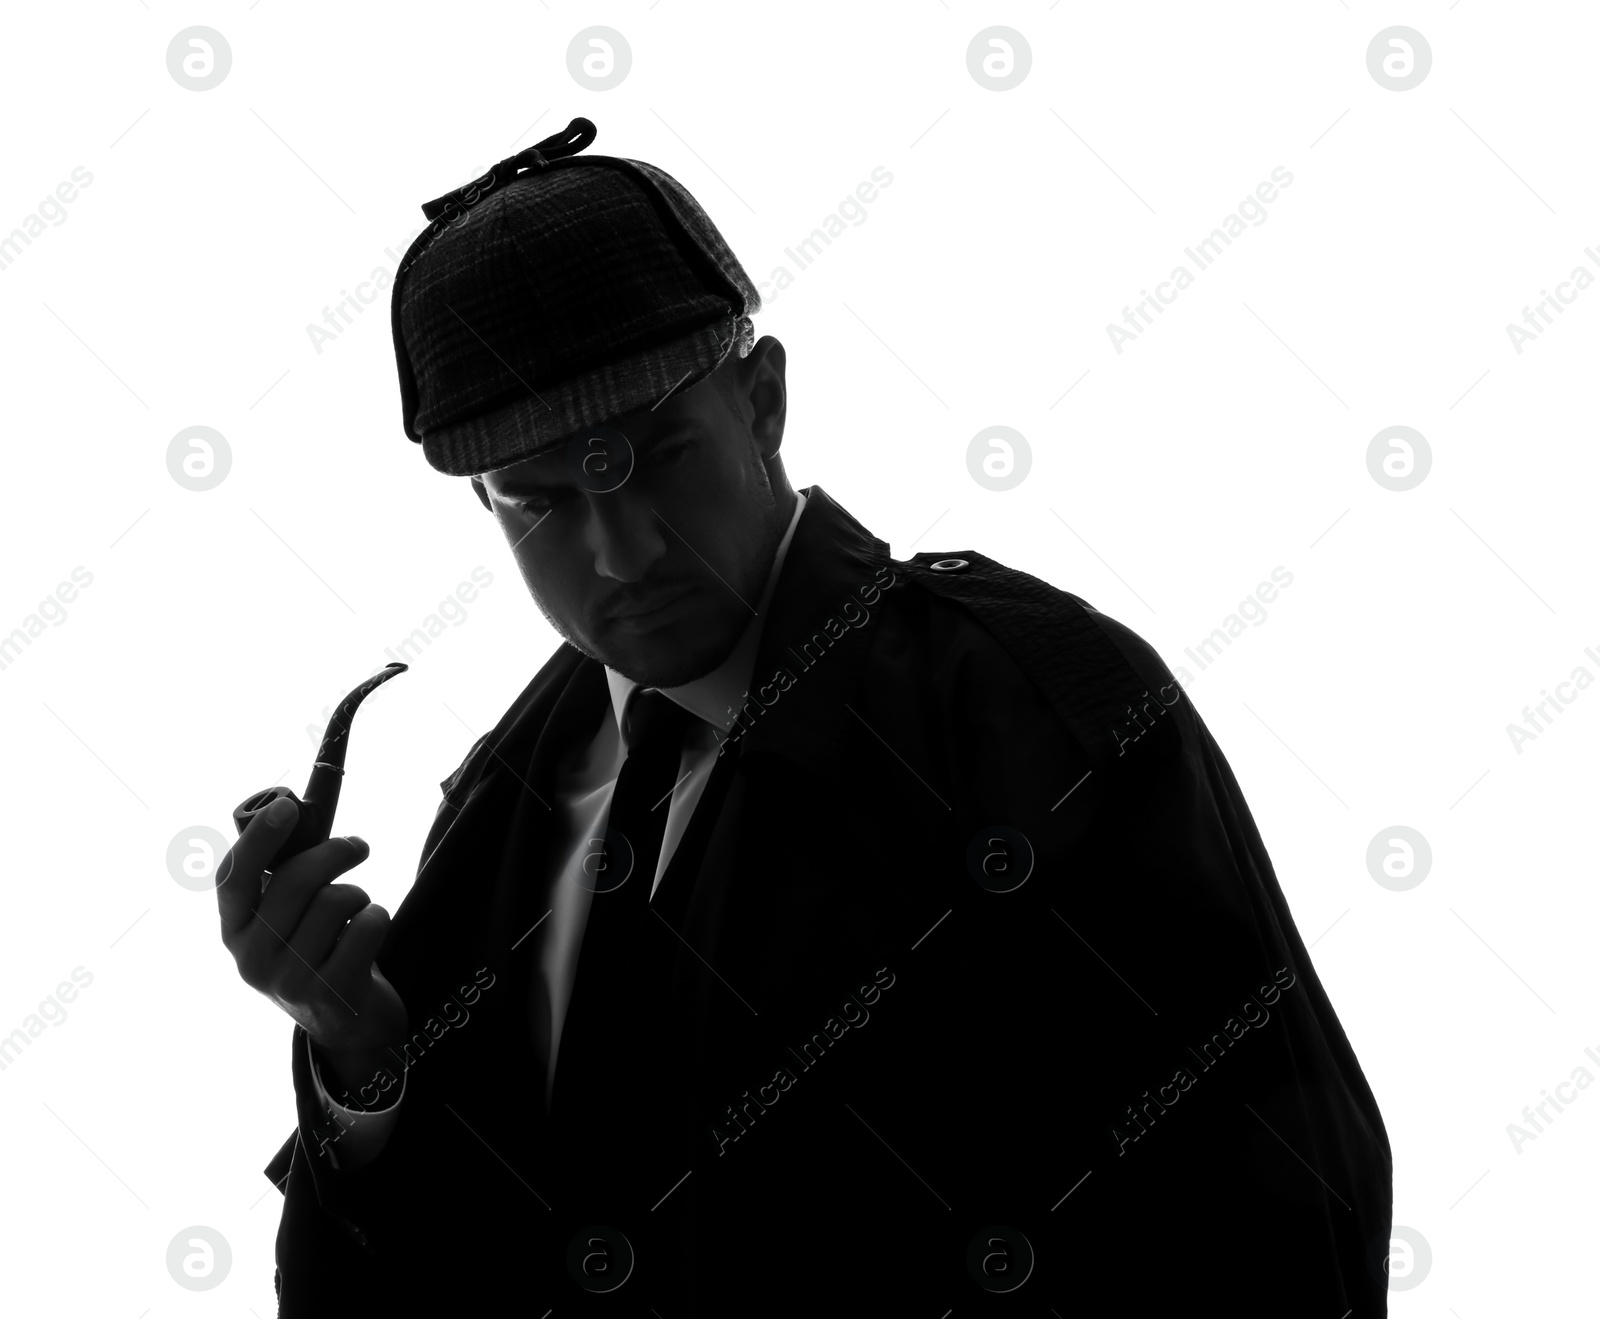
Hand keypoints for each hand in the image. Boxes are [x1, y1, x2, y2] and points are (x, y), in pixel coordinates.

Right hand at [215, 795, 407, 1065]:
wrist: (350, 1025)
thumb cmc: (320, 951)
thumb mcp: (288, 921)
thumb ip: (285, 879)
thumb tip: (297, 814)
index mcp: (234, 930)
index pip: (233, 877)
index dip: (259, 838)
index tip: (288, 806)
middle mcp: (250, 958)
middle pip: (296, 881)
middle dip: (337, 852)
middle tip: (359, 846)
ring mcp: (288, 981)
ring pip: (336, 901)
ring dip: (359, 894)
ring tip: (358, 909)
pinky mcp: (330, 995)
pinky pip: (366, 927)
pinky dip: (378, 918)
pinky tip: (369, 931)